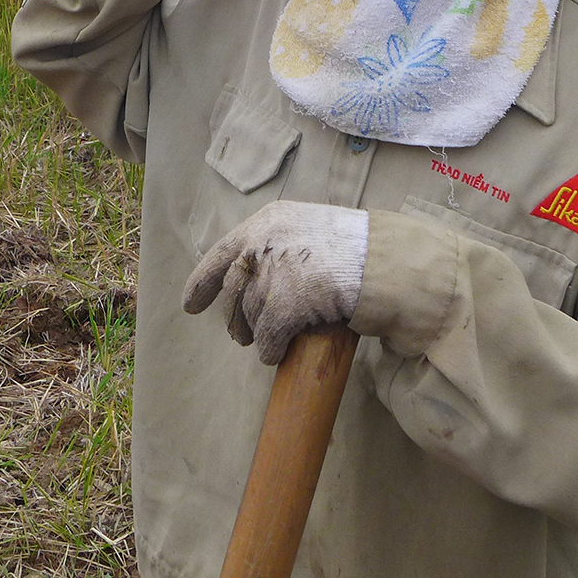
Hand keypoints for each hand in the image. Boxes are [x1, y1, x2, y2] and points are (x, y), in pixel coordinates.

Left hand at [183, 201, 367, 364]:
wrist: (386, 263)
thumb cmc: (359, 249)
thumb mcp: (311, 230)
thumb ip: (282, 246)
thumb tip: (262, 279)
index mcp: (267, 222)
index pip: (221, 254)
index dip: (202, 283)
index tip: (191, 305)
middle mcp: (262, 245)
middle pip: (233, 291)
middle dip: (234, 318)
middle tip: (240, 336)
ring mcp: (271, 276)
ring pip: (249, 317)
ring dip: (256, 336)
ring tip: (269, 343)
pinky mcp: (283, 307)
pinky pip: (266, 339)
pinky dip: (269, 350)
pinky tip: (277, 354)